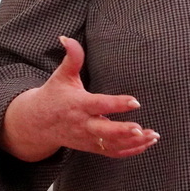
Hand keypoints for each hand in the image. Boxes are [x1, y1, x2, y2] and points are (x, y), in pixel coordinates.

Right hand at [0, 36, 159, 161]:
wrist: (37, 123)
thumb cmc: (54, 95)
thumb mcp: (61, 75)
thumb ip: (72, 58)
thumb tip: (67, 37)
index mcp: (78, 104)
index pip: (99, 105)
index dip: (117, 104)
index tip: (135, 102)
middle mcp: (83, 124)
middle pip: (104, 131)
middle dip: (123, 131)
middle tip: (141, 128)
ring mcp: (87, 139)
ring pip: (111, 144)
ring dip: (133, 142)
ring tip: (153, 135)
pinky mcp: (91, 147)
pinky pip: (111, 153)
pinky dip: (129, 151)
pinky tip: (146, 144)